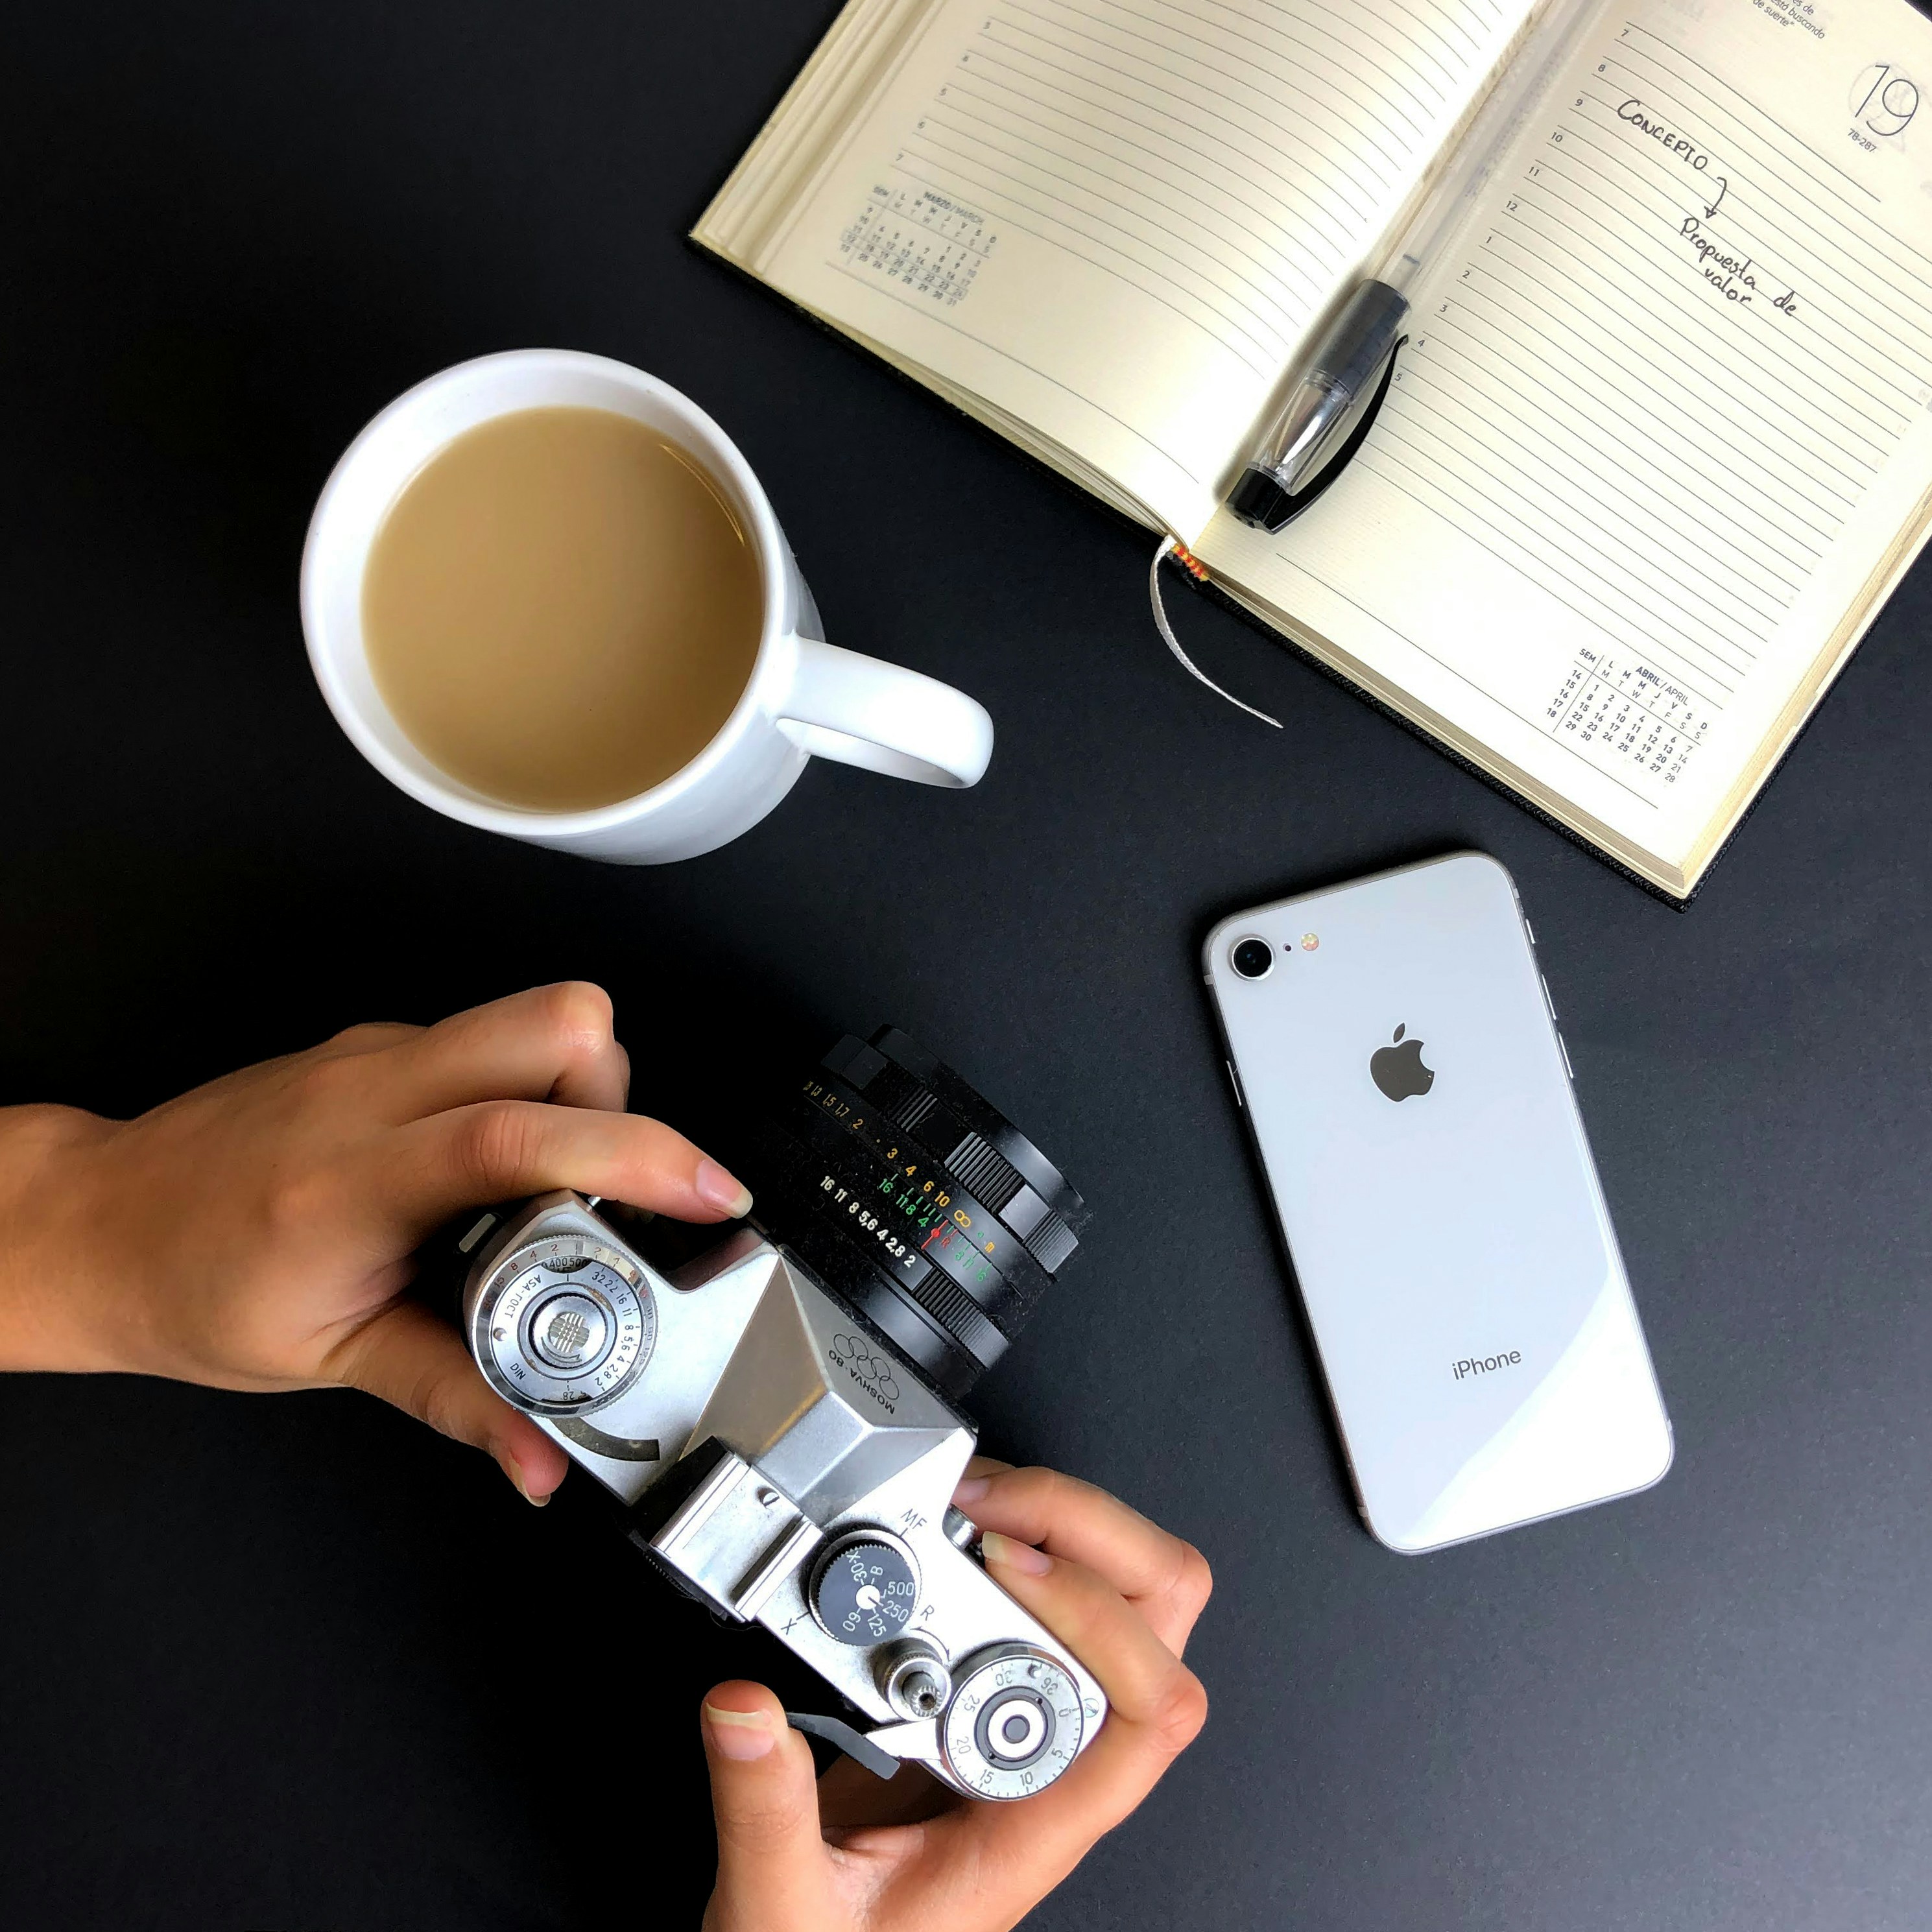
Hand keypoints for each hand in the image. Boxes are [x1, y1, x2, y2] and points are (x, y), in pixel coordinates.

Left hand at [0, 982, 751, 1500]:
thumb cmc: (187, 1286)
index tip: (708, 1197)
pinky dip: (525, 1099)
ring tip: (548, 1190)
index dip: (637, 1159)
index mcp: (354, 1183)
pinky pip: (493, 1041)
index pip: (516, 1138)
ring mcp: (376, 1053)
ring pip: (536, 1017)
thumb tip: (539, 1455)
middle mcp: (370, 1092)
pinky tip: (487, 1176)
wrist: (94, 1224)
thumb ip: (456, 1400)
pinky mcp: (381, 1043)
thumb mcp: (331, 1358)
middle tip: (614, 1189)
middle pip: (558, 1022)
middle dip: (625, 1099)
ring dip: (582, 1096)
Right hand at [698, 1460, 1210, 1931]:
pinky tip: (948, 1530)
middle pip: (1159, 1617)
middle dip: (1090, 1530)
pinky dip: (1017, 1537)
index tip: (1007, 1566)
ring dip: (1061, 1525)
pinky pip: (1058, 1591)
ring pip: (1125, 1593)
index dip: (1104, 1617)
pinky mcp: (994, 1685)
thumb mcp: (786, 1911)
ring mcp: (1034, 1716)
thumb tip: (744, 1708)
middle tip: (989, 1506)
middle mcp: (1057, 1760)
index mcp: (1037, 1825)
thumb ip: (767, 1813)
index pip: (1153, 1708)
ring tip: (971, 1504)